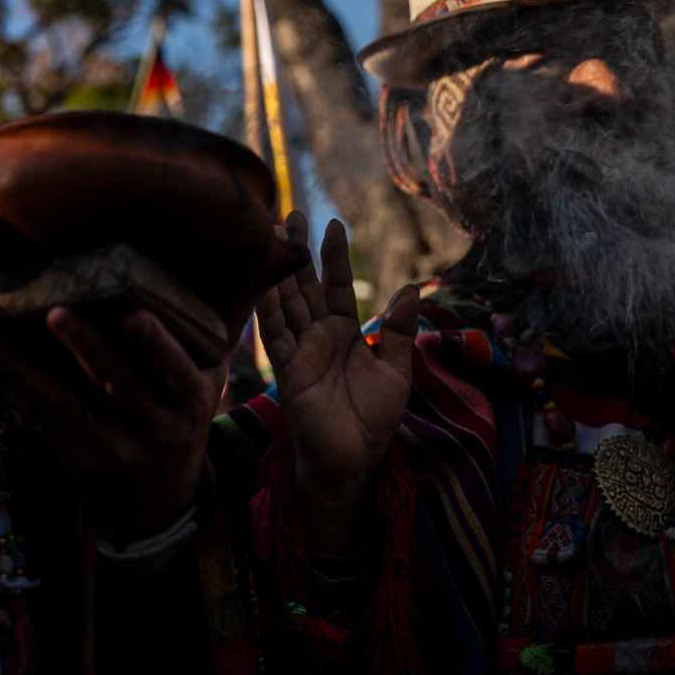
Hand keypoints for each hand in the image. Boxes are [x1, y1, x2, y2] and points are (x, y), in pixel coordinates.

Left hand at [0, 308, 225, 547]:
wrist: (159, 504)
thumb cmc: (185, 420)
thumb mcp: (209, 382)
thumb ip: (218, 330)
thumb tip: (250, 268)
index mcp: (189, 405)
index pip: (174, 373)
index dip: (157, 347)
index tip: (136, 316)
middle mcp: (151, 429)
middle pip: (115, 385)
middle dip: (86, 347)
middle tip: (55, 310)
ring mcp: (109, 446)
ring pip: (63, 404)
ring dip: (24, 367)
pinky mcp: (72, 457)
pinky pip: (38, 420)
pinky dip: (11, 386)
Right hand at [256, 212, 417, 553]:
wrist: (353, 461)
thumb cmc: (373, 419)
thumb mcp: (395, 370)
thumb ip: (398, 330)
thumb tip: (411, 286)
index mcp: (343, 334)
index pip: (334, 286)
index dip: (332, 256)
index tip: (333, 224)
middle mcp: (317, 337)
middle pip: (303, 285)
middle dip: (297, 250)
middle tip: (287, 214)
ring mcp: (299, 351)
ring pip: (286, 302)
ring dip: (278, 270)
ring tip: (271, 235)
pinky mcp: (287, 370)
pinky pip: (276, 334)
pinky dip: (269, 307)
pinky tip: (263, 281)